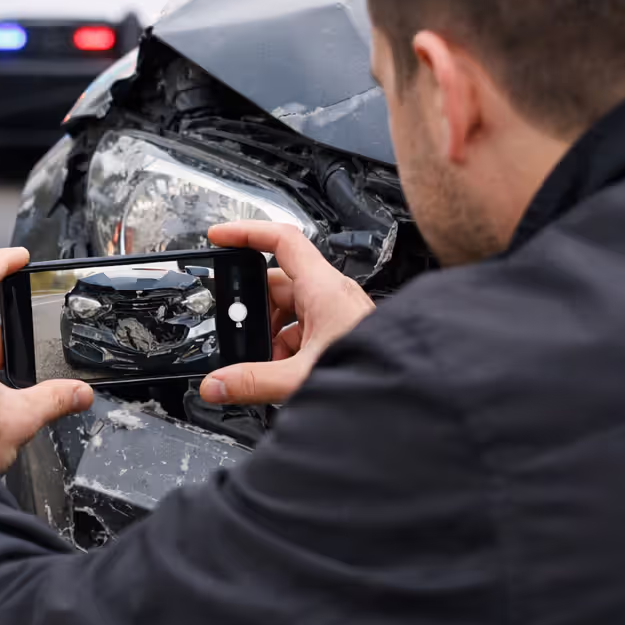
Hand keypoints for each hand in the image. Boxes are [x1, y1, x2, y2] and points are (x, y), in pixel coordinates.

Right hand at [200, 222, 375, 405]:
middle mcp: (331, 294)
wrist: (408, 392)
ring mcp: (336, 312)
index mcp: (324, 289)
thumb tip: (216, 383)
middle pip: (276, 283)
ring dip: (269, 333)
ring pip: (288, 309)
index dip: (247, 232)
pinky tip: (281, 371)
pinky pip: (302, 327)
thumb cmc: (373, 370)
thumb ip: (252, 381)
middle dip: (252, 310)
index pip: (281, 240)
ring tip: (263, 361)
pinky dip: (285, 345)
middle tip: (236, 332)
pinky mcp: (339, 331)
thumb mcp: (301, 377)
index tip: (220, 237)